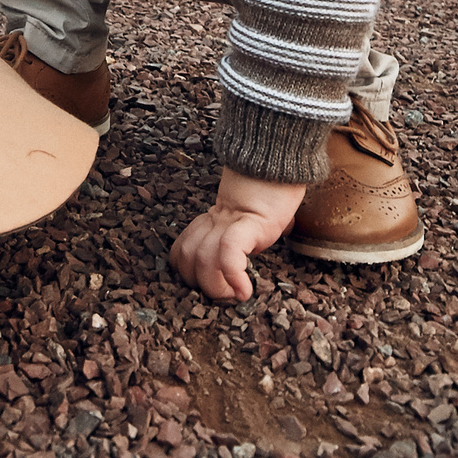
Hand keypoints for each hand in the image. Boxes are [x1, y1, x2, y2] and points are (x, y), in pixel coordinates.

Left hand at [169, 169, 307, 301]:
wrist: (278, 162)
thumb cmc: (269, 193)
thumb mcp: (249, 219)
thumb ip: (242, 234)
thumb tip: (261, 249)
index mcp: (210, 222)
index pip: (180, 252)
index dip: (188, 273)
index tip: (208, 286)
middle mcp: (213, 223)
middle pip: (187, 258)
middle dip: (201, 284)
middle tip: (223, 294)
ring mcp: (228, 222)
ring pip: (202, 260)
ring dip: (216, 286)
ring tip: (233, 294)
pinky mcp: (247, 224)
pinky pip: (228, 253)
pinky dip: (234, 276)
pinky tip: (244, 291)